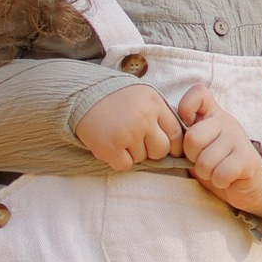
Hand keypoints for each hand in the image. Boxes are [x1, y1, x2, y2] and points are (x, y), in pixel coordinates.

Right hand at [72, 81, 190, 170]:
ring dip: (132, 153)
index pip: (177, 133)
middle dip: (151, 150)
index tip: (164, 145)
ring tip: (119, 137)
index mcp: (155, 104)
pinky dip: (118, 159)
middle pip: (161, 150)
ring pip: (142, 158)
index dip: (172, 144)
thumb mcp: (143, 96)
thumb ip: (160, 114)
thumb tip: (180, 140)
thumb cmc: (115, 97)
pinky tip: (111, 145)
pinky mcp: (111, 148)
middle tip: (136, 140)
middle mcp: (144, 119)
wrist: (81, 95)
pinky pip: (125, 165)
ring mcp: (127, 134)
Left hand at [173, 84, 261, 217]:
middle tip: (202, 162)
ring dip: (207, 174)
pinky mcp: (248, 157)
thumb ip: (184, 136)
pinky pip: (221, 173)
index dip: (185, 108)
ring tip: (215, 172)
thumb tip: (166, 133)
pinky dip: (219, 182)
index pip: (198, 92)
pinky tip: (226, 179)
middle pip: (192, 137)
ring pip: (205, 161)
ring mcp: (238, 137)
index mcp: (211, 114)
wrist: (247, 186)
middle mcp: (225, 121)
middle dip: (192, 158)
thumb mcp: (197, 147)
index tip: (187, 128)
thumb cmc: (216, 165)